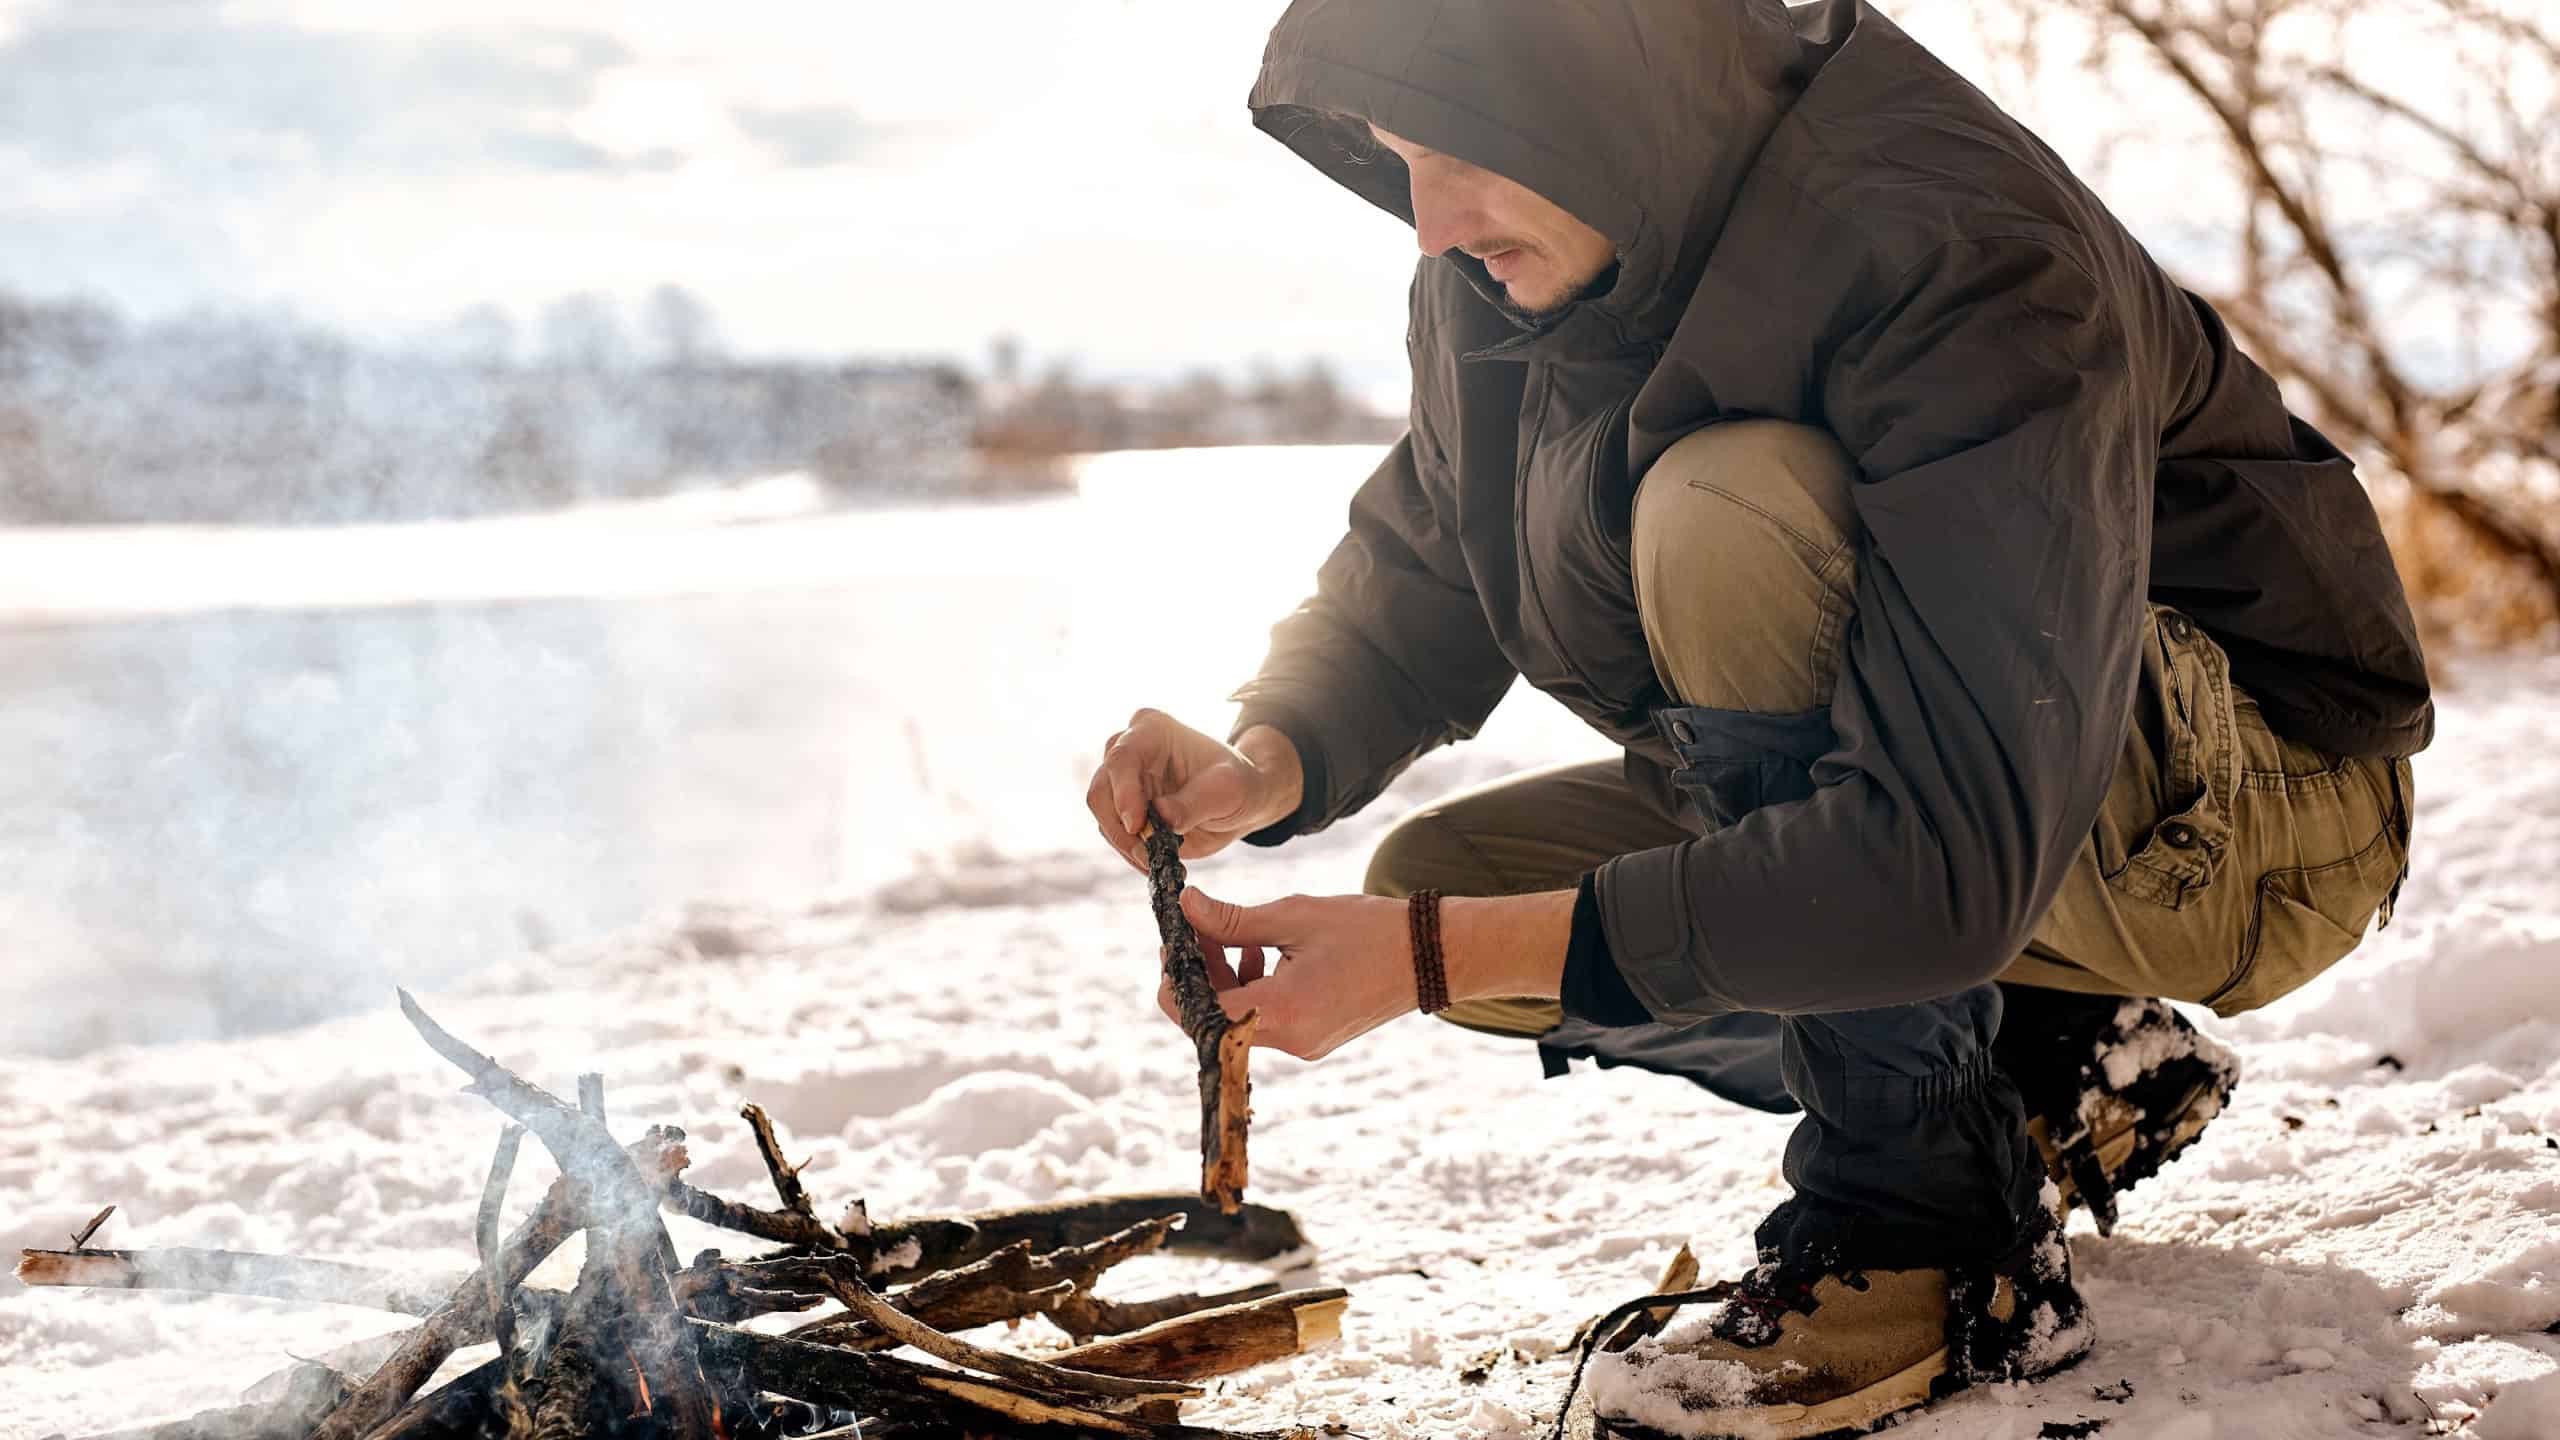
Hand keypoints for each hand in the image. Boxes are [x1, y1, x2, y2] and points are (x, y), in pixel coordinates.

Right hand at [1087, 708, 1302, 871]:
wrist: (1242, 801)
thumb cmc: (1238, 784)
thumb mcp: (1227, 791)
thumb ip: (1194, 803)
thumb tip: (1162, 818)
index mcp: (1152, 730)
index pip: (1123, 758)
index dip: (1123, 792)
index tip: (1136, 825)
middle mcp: (1129, 750)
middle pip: (1102, 789)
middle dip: (1120, 826)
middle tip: (1146, 853)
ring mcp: (1123, 780)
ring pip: (1104, 816)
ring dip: (1126, 844)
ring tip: (1157, 861)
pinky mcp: (1124, 808)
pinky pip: (1114, 834)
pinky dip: (1131, 853)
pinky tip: (1155, 863)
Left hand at [1157, 888, 1415, 1060]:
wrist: (1432, 955)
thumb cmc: (1368, 931)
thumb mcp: (1294, 917)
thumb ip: (1233, 920)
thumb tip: (1186, 907)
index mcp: (1281, 1011)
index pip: (1198, 1014)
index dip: (1174, 982)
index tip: (1173, 945)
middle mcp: (1289, 1040)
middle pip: (1215, 1020)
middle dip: (1199, 976)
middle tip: (1199, 930)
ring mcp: (1303, 1045)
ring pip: (1238, 1020)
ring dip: (1225, 980)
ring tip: (1233, 935)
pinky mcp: (1315, 1038)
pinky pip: (1265, 1021)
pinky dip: (1252, 990)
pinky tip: (1262, 953)